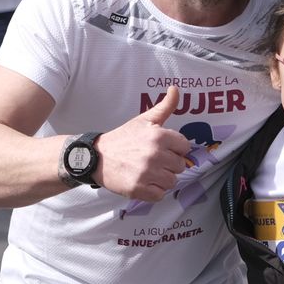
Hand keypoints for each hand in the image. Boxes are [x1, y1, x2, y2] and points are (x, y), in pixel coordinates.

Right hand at [94, 86, 190, 201]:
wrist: (97, 157)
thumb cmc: (124, 138)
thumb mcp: (144, 119)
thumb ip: (165, 106)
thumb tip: (175, 88)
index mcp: (159, 136)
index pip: (185, 147)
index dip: (175, 149)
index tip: (162, 148)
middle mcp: (155, 154)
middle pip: (180, 166)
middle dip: (168, 164)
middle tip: (152, 160)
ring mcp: (147, 173)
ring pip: (172, 182)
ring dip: (162, 179)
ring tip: (148, 172)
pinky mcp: (138, 189)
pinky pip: (159, 195)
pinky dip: (153, 191)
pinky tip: (143, 182)